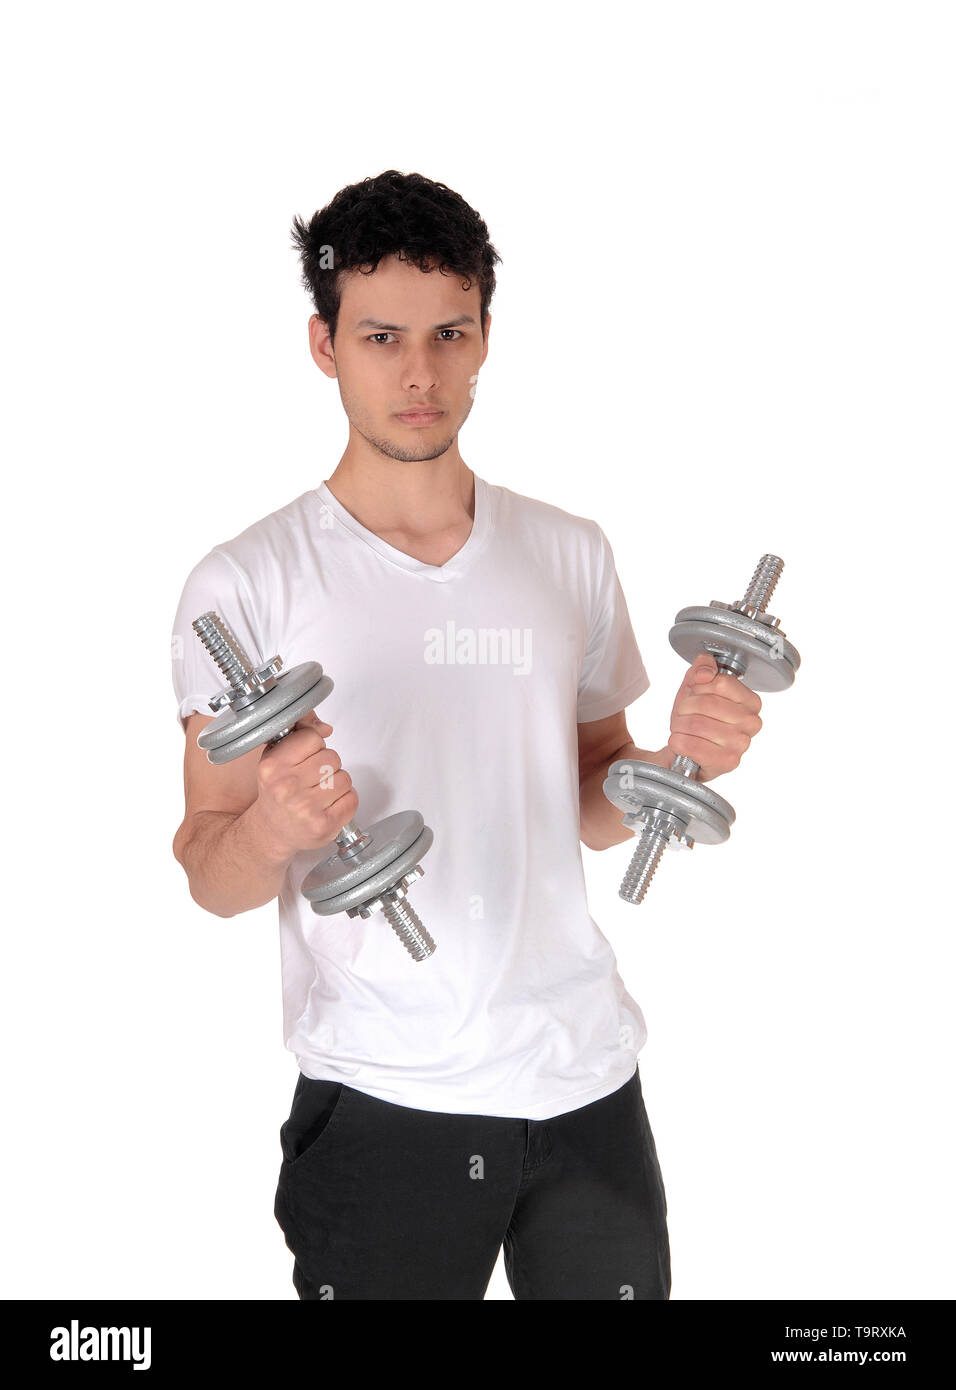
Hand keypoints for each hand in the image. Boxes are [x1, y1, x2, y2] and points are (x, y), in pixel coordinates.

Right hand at [252, 711, 358, 856]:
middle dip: (327, 766)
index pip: (312, 738)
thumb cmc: (277, 792)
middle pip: (332, 757)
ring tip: (319, 793)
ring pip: (345, 778)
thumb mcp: (277, 758)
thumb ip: (298, 734)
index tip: (305, 758)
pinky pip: (352, 799)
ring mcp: (306, 807)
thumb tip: (324, 727)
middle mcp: (287, 787)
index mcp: (272, 766)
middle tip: (312, 780)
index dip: (314, 747)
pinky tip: (328, 806)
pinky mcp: (324, 824)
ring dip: (337, 784)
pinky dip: (345, 801)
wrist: (272, 831)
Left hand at [666, 653, 762, 780]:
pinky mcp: (728, 762)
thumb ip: (703, 666)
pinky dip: (678, 741)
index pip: (720, 682)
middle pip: (706, 703)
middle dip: (685, 707)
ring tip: (681, 728)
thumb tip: (705, 672)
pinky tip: (679, 742)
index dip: (698, 687)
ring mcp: (742, 744)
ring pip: (696, 723)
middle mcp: (752, 722)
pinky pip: (693, 745)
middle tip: (683, 714)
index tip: (695, 694)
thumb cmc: (696, 717)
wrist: (687, 749)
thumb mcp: (697, 685)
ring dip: (679, 724)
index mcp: (751, 701)